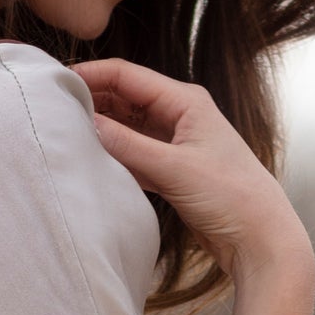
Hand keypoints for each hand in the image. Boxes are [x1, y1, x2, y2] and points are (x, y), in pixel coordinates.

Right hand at [72, 58, 312, 282]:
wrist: (260, 239)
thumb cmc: (231, 196)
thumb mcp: (174, 168)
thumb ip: (127, 146)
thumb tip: (86, 124)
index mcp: (185, 101)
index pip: (127, 75)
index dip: (90, 75)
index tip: (57, 83)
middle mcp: (180, 116)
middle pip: (124, 98)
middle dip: (92, 102)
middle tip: (54, 111)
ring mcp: (175, 143)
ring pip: (127, 128)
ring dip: (102, 131)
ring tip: (66, 135)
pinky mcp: (173, 171)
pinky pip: (134, 155)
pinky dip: (115, 156)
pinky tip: (93, 162)